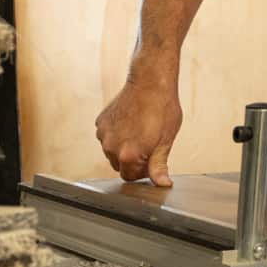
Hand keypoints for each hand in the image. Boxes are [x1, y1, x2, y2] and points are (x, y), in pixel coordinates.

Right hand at [95, 70, 182, 186]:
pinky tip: (131, 121)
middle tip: (149, 143)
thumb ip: (159, 165)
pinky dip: (117, 133)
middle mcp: (111, 147)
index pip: (130, 176)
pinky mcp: (100, 122)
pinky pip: (107, 136)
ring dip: (123, 146)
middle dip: (133, 159)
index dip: (142, 171)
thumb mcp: (166, 140)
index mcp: (128, 155)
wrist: (150, 82)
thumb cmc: (163, 109)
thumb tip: (162, 184)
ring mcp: (103, 134)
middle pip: (120, 165)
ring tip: (141, 130)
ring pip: (112, 151)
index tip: (151, 159)